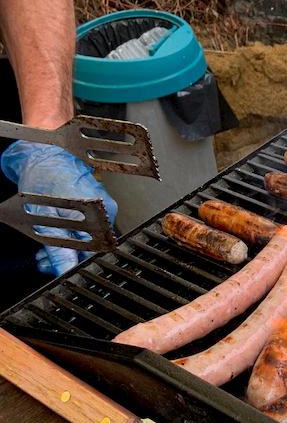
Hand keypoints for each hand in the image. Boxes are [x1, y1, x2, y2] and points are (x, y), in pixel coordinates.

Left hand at [1, 140, 117, 275]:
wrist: (44, 152)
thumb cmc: (46, 176)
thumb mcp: (47, 221)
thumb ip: (58, 250)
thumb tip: (66, 270)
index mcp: (102, 216)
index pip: (93, 252)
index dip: (71, 263)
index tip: (54, 266)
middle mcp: (107, 211)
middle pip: (90, 245)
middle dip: (65, 256)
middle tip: (45, 259)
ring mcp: (103, 205)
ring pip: (87, 236)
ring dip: (65, 244)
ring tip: (45, 247)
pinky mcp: (96, 201)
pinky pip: (87, 224)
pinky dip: (70, 230)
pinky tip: (54, 232)